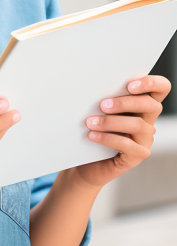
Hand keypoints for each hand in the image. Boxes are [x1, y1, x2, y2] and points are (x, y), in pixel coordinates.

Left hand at [67, 74, 171, 188]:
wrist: (84, 161)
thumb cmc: (91, 129)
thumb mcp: (98, 109)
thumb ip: (105, 97)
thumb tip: (97, 86)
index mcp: (141, 104)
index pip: (161, 88)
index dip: (151, 83)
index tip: (129, 84)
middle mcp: (148, 120)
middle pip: (151, 105)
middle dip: (126, 102)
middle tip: (103, 104)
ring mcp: (145, 139)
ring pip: (138, 125)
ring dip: (111, 122)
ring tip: (90, 122)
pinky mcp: (138, 155)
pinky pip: (128, 144)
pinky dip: (108, 138)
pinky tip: (92, 135)